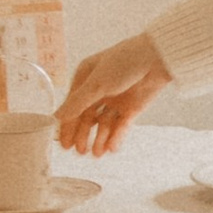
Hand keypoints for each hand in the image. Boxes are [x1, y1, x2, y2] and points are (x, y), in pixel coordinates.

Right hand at [57, 34, 168, 154]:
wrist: (156, 59)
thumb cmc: (124, 62)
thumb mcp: (96, 84)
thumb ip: (77, 103)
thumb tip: (56, 117)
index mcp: (86, 79)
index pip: (72, 106)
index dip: (68, 125)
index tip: (64, 143)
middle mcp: (99, 90)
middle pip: (87, 117)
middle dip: (83, 135)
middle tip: (80, 151)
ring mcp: (116, 100)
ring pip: (104, 124)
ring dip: (99, 138)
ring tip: (96, 153)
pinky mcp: (132, 108)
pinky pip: (121, 126)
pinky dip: (116, 136)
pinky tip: (111, 147)